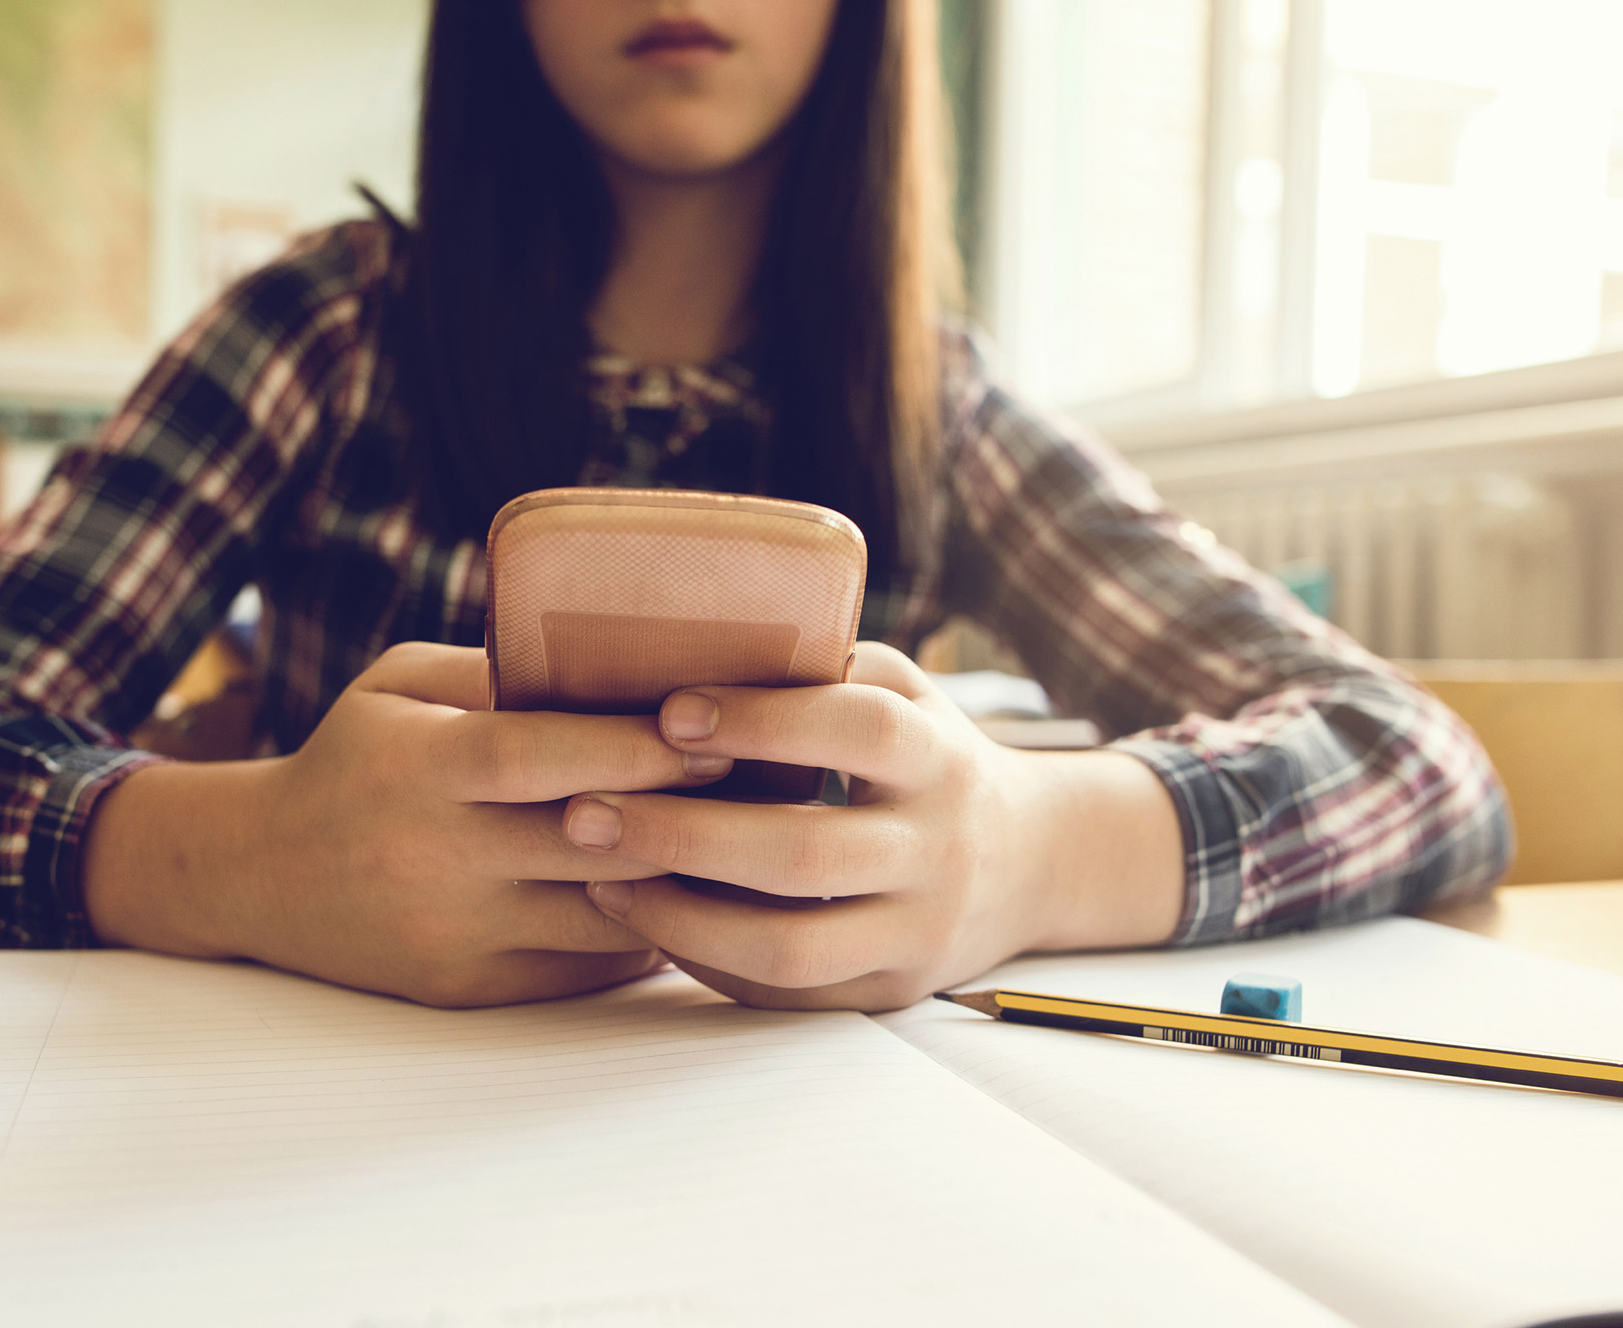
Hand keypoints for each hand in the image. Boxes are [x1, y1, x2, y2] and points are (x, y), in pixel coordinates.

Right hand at [85, 642, 720, 1006]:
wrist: (259, 876)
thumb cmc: (352, 760)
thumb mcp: (399, 685)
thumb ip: (495, 671)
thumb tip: (621, 655)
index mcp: (417, 766)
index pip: (539, 755)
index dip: (633, 745)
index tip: (714, 727)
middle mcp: (434, 855)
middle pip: (587, 841)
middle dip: (686, 813)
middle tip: (771, 781)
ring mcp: (454, 932)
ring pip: (601, 916)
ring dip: (684, 883)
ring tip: (752, 843)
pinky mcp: (469, 988)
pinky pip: (584, 967)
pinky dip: (645, 933)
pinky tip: (693, 898)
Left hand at [559, 643, 1183, 1010]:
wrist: (1037, 863)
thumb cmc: (930, 758)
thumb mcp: (904, 694)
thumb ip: (822, 667)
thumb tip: (687, 630)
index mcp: (939, 756)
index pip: (859, 732)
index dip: (763, 721)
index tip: (669, 712)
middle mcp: (938, 848)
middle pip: (805, 852)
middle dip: (682, 833)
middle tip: (584, 813)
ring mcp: (917, 931)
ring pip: (790, 945)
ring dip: (678, 915)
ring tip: (598, 877)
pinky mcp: (888, 989)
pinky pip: (785, 992)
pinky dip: (706, 959)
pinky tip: (646, 919)